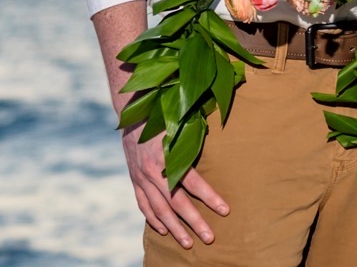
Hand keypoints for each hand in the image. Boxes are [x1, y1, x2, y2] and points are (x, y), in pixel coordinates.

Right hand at [121, 122, 228, 247]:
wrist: (132, 112)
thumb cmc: (163, 115)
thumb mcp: (180, 121)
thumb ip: (196, 135)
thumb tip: (221, 136)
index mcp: (166, 154)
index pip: (191, 181)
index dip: (209, 196)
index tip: (225, 210)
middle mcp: (152, 170)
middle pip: (175, 202)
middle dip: (194, 221)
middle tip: (209, 237)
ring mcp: (141, 177)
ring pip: (159, 209)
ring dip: (174, 228)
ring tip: (188, 244)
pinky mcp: (134, 180)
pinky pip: (143, 205)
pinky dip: (153, 219)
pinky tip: (163, 231)